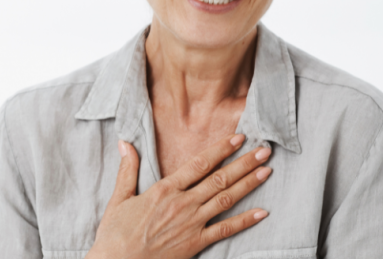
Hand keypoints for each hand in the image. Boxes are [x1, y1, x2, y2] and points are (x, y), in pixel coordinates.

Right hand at [86, 134, 270, 258]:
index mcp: (164, 190)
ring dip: (249, 184)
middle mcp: (183, 204)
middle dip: (244, 163)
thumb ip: (127, 170)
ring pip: (226, 199)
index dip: (221, 149)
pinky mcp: (196, 243)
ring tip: (267, 171)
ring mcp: (192, 224)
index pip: (199, 164)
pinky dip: (245, 221)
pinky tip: (262, 212)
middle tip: (264, 150)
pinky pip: (225, 230)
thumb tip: (125, 144)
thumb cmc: (116, 234)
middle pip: (219, 179)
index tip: (238, 138)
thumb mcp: (119, 198)